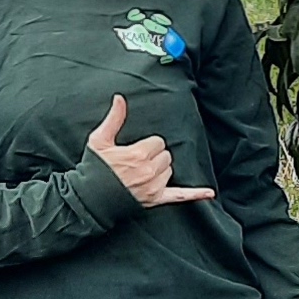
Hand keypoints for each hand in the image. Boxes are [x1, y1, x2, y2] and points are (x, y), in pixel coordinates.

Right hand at [87, 94, 216, 209]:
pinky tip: (209, 192)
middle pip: (165, 155)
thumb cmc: (93, 169)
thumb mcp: (100, 140)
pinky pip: (179, 196)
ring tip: (141, 174)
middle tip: (137, 162)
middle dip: (154, 156)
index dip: (147, 145)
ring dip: (160, 170)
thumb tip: (120, 98)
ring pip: (169, 171)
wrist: (89, 199)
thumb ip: (114, 119)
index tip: (135, 150)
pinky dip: (195, 195)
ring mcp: (153, 187)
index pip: (157, 142)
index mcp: (138, 154)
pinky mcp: (156, 199)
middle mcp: (149, 171)